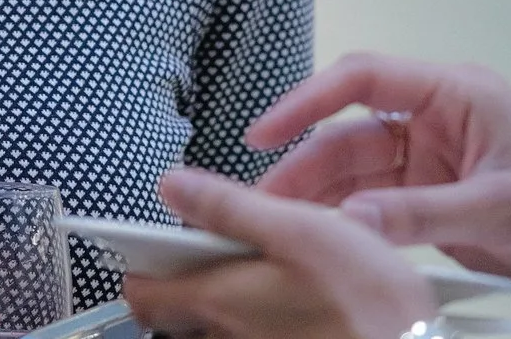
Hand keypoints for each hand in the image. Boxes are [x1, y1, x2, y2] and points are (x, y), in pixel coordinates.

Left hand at [121, 168, 433, 338]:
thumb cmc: (369, 303)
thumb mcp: (300, 230)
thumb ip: (229, 208)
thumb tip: (171, 187)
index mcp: (220, 300)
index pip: (141, 294)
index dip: (143, 265)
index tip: (156, 245)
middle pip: (176, 317)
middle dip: (187, 285)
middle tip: (223, 257)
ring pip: (216, 330)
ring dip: (228, 306)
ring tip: (270, 280)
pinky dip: (261, 324)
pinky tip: (298, 310)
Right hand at [249, 53, 510, 336]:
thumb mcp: (498, 209)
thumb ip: (418, 214)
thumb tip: (345, 220)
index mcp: (457, 94)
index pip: (364, 79)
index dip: (307, 101)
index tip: (265, 130)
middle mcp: (440, 121)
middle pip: (352, 133)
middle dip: (305, 163)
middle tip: (264, 200)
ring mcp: (438, 164)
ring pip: (360, 173)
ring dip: (322, 197)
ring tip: (281, 224)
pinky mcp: (440, 205)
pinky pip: (380, 206)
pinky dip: (350, 222)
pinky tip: (323, 240)